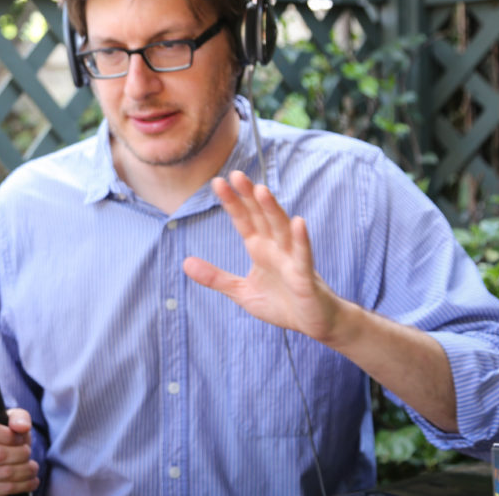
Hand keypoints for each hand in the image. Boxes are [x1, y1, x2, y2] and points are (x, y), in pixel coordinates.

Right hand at [0, 408, 39, 495]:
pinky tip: (29, 480)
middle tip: (28, 452)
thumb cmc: (1, 434)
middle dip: (21, 454)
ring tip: (32, 467)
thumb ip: (18, 417)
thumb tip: (23, 426)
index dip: (8, 436)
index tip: (20, 438)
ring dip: (24, 471)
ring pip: (2, 474)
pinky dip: (21, 485)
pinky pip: (1, 490)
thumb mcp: (9, 419)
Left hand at [182, 170, 345, 341]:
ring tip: (261, 190)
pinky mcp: (306, 276)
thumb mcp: (242, 292)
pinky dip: (301, 239)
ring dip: (272, 210)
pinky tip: (298, 222)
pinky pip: (303, 256)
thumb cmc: (282, 304)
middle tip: (236, 174)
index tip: (218, 182)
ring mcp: (292, 259)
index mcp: (260, 249)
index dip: (232, 202)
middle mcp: (276, 248)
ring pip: (281, 229)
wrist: (314, 324)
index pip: (244, 220)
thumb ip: (216, 277)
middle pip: (261, 216)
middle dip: (249, 196)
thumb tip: (185, 263)